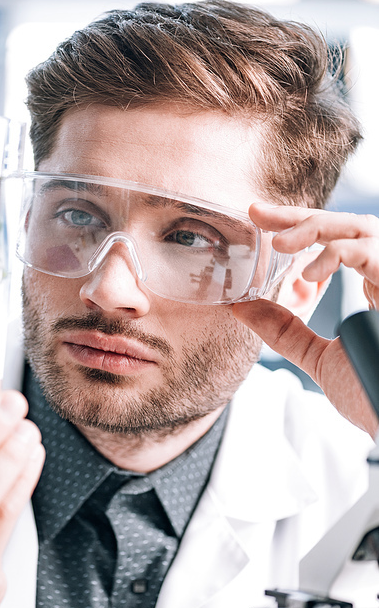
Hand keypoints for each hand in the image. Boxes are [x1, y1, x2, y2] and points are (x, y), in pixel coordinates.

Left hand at [233, 203, 378, 436]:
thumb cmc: (370, 394)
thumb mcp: (318, 356)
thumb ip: (285, 330)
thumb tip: (242, 307)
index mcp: (374, 286)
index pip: (335, 241)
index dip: (299, 226)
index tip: (261, 221)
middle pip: (346, 225)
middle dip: (299, 216)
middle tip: (258, 213)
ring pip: (360, 227)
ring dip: (315, 228)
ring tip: (278, 243)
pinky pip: (372, 250)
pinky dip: (337, 254)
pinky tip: (309, 273)